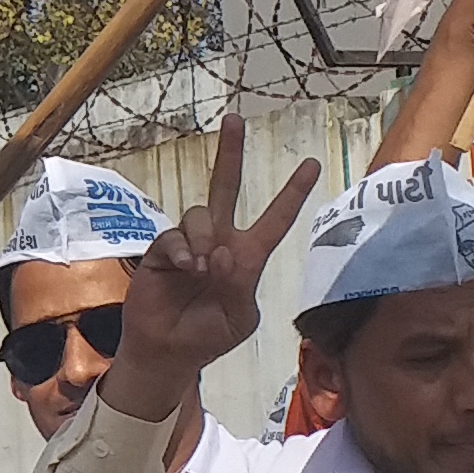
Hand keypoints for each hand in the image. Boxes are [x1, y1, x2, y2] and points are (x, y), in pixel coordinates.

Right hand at [106, 116, 320, 422]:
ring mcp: (190, 243)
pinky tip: (186, 268)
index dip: (292, 193)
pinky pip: (174, 235)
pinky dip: (183, 250)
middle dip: (230, 153)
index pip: (275, 220)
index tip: (311, 164)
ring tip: (201, 269)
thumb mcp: (240, 317)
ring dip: (204, 238)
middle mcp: (219, 241)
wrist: (168, 352)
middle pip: (226, 188)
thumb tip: (221, 252)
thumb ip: (239, 283)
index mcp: (247, 257)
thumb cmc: (209, 336)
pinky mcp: (162, 250)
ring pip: (200, 213)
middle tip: (234, 120)